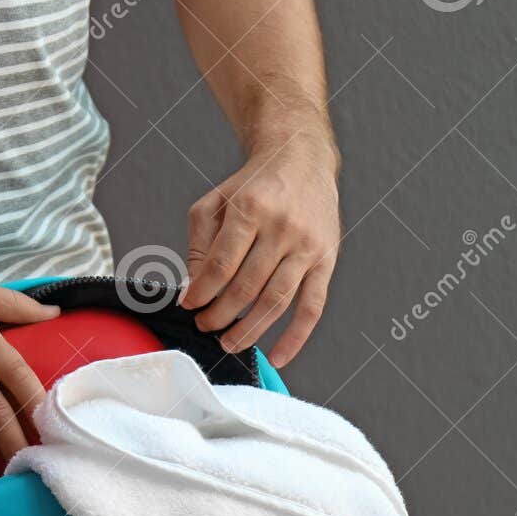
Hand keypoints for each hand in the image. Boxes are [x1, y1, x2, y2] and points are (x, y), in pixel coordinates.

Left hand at [179, 131, 340, 366]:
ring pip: (276, 300)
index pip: (221, 264)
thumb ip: (200, 242)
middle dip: (220, 314)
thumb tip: (194, 286)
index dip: (201, 292)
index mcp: (251, 209)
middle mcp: (282, 227)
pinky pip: (313, 307)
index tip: (189, 306)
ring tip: (228, 343)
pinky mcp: (327, 260)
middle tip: (205, 326)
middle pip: (247, 286)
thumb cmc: (253, 185)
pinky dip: (296, 337)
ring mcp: (307, 246)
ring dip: (250, 329)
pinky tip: (278, 356)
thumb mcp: (215, 202)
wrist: (301, 160)